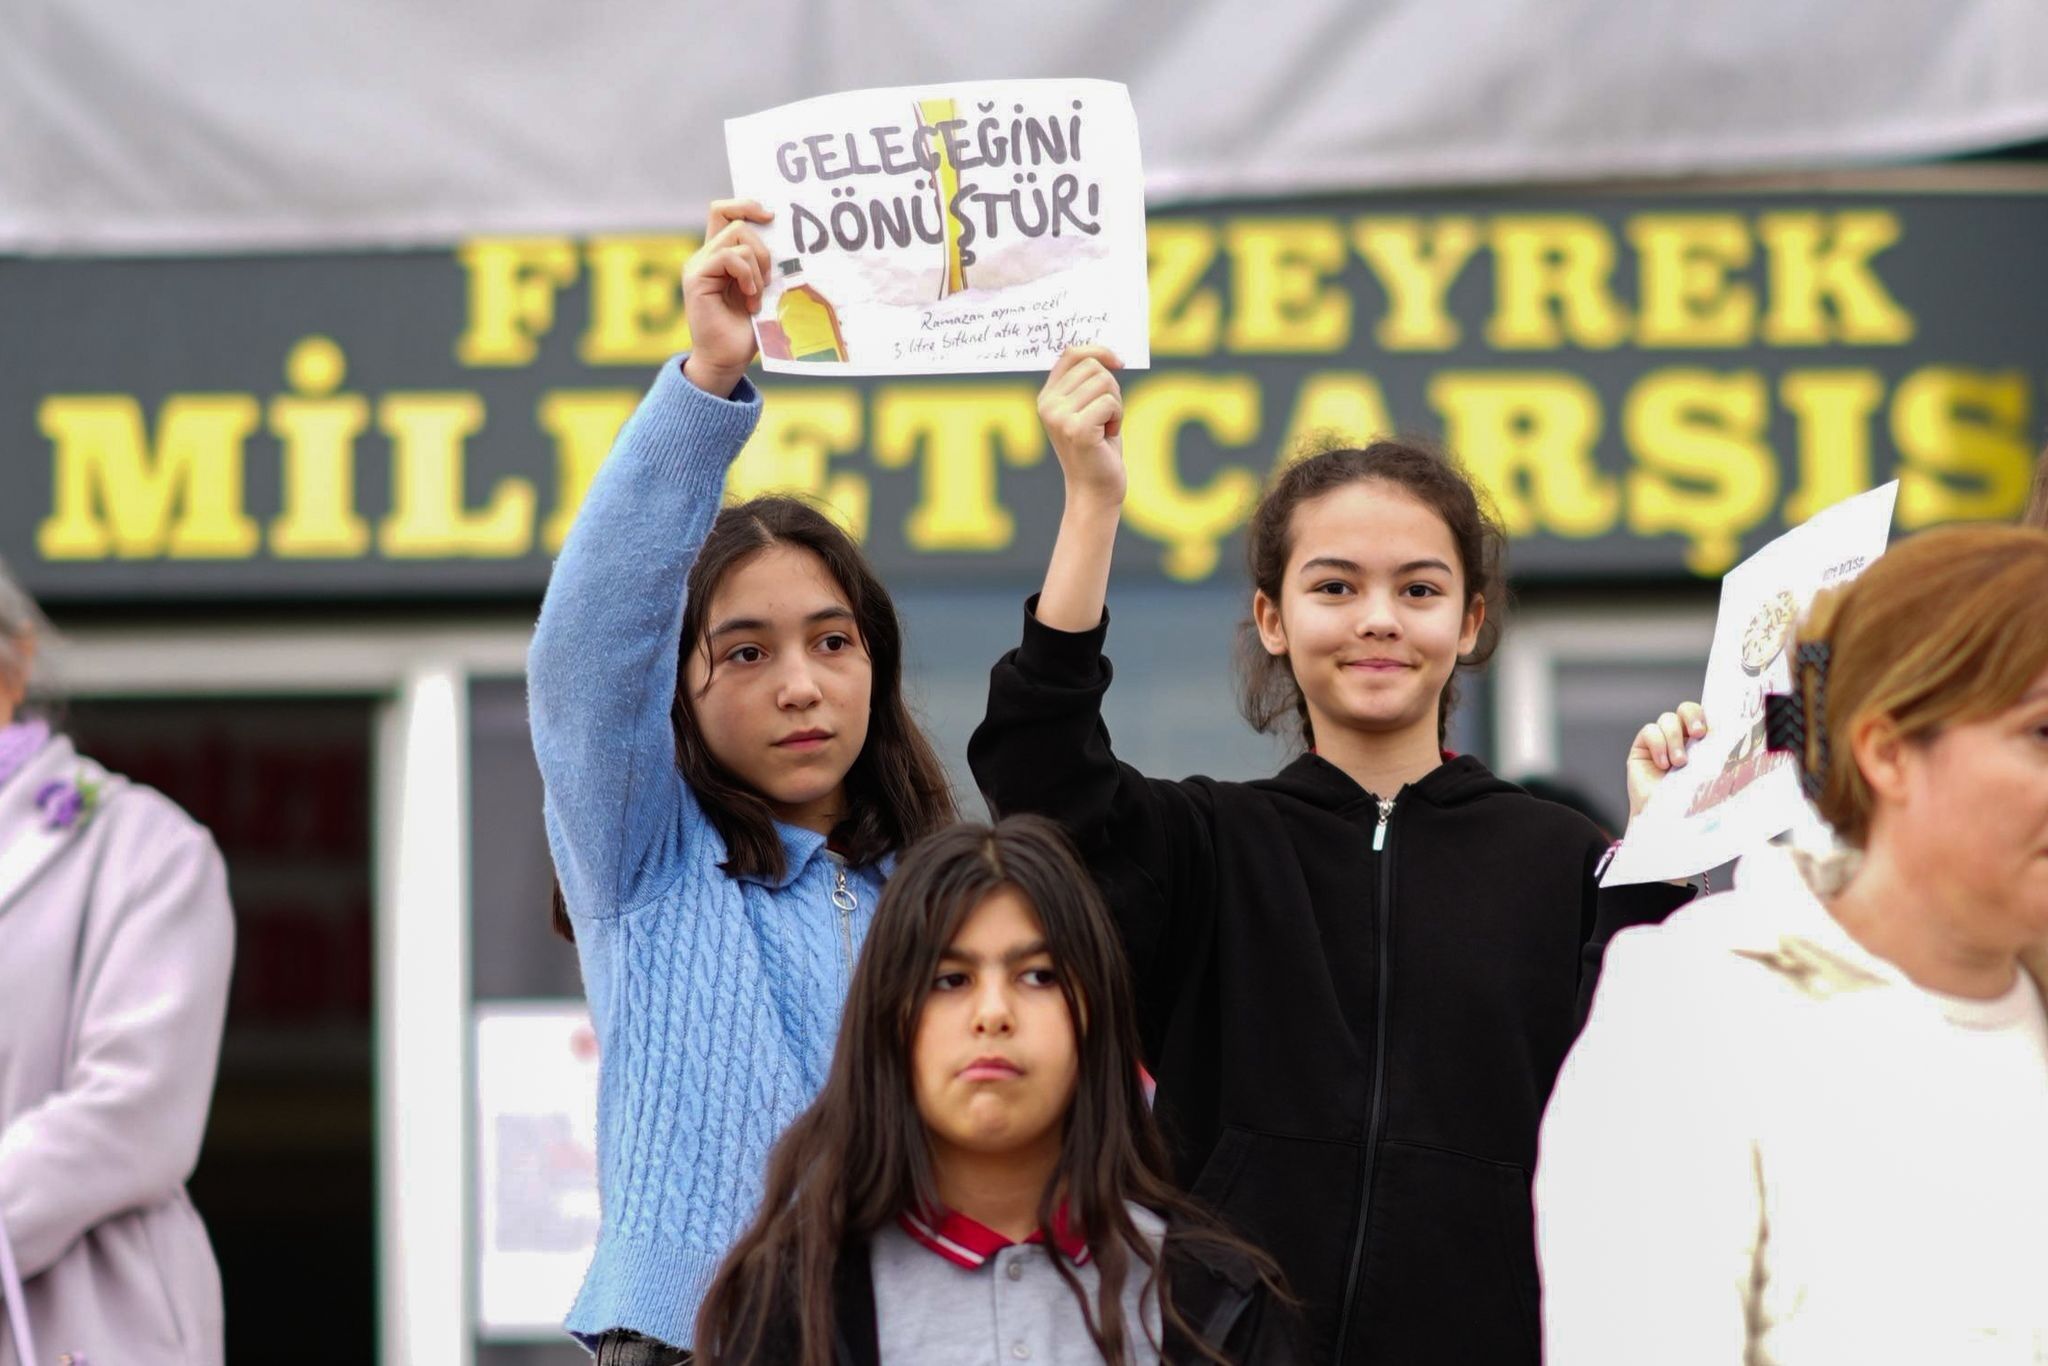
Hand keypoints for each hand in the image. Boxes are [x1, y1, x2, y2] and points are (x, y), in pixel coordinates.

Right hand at [681, 199, 773, 395]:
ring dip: (757, 267)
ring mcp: (698, 265)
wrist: (727, 360)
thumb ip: (763, 264)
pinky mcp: (696, 278)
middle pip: (733, 218)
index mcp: (719, 255)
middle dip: (762, 246)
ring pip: (736, 237)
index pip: (725, 211)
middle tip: (767, 280)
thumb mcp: (762, 289)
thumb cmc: (746, 330)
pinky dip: (747, 276)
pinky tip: (750, 299)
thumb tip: (782, 237)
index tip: (771, 216)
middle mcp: (705, 256)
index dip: (746, 204)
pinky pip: (729, 257)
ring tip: (756, 297)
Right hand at [1038, 346, 1125, 509]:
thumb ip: (1087, 383)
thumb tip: (1106, 354)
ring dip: (1116, 404)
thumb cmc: (1097, 448)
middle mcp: (1048, 405)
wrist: (1094, 490)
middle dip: (1111, 388)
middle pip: (1093, 367)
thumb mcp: (1088, 409)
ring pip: (1104, 382)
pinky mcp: (1077, 429)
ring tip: (1106, 427)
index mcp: (1047, 397)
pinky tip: (1108, 436)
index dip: (1098, 351)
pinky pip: (1110, 402)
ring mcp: (1059, 417)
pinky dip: (1118, 418)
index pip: (1071, 353)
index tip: (1119, 362)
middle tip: (1107, 415)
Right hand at [1625, 702, 1707, 820]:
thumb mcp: (1710, 776)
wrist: (1663, 819)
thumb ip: (1718, 758)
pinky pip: (1649, 731)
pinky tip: (1662, 764)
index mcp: (1703, 740)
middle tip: (1698, 734)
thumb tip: (1739, 744)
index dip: (1708, 715)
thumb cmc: (1690, 801)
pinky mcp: (1642, 746)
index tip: (1712, 729)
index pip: (1706, 715)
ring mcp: (1661, 739)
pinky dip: (1657, 745)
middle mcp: (1682, 736)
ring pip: (1667, 719)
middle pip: (1686, 709)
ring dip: (1674, 739)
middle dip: (1692, 717)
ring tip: (1678, 763)